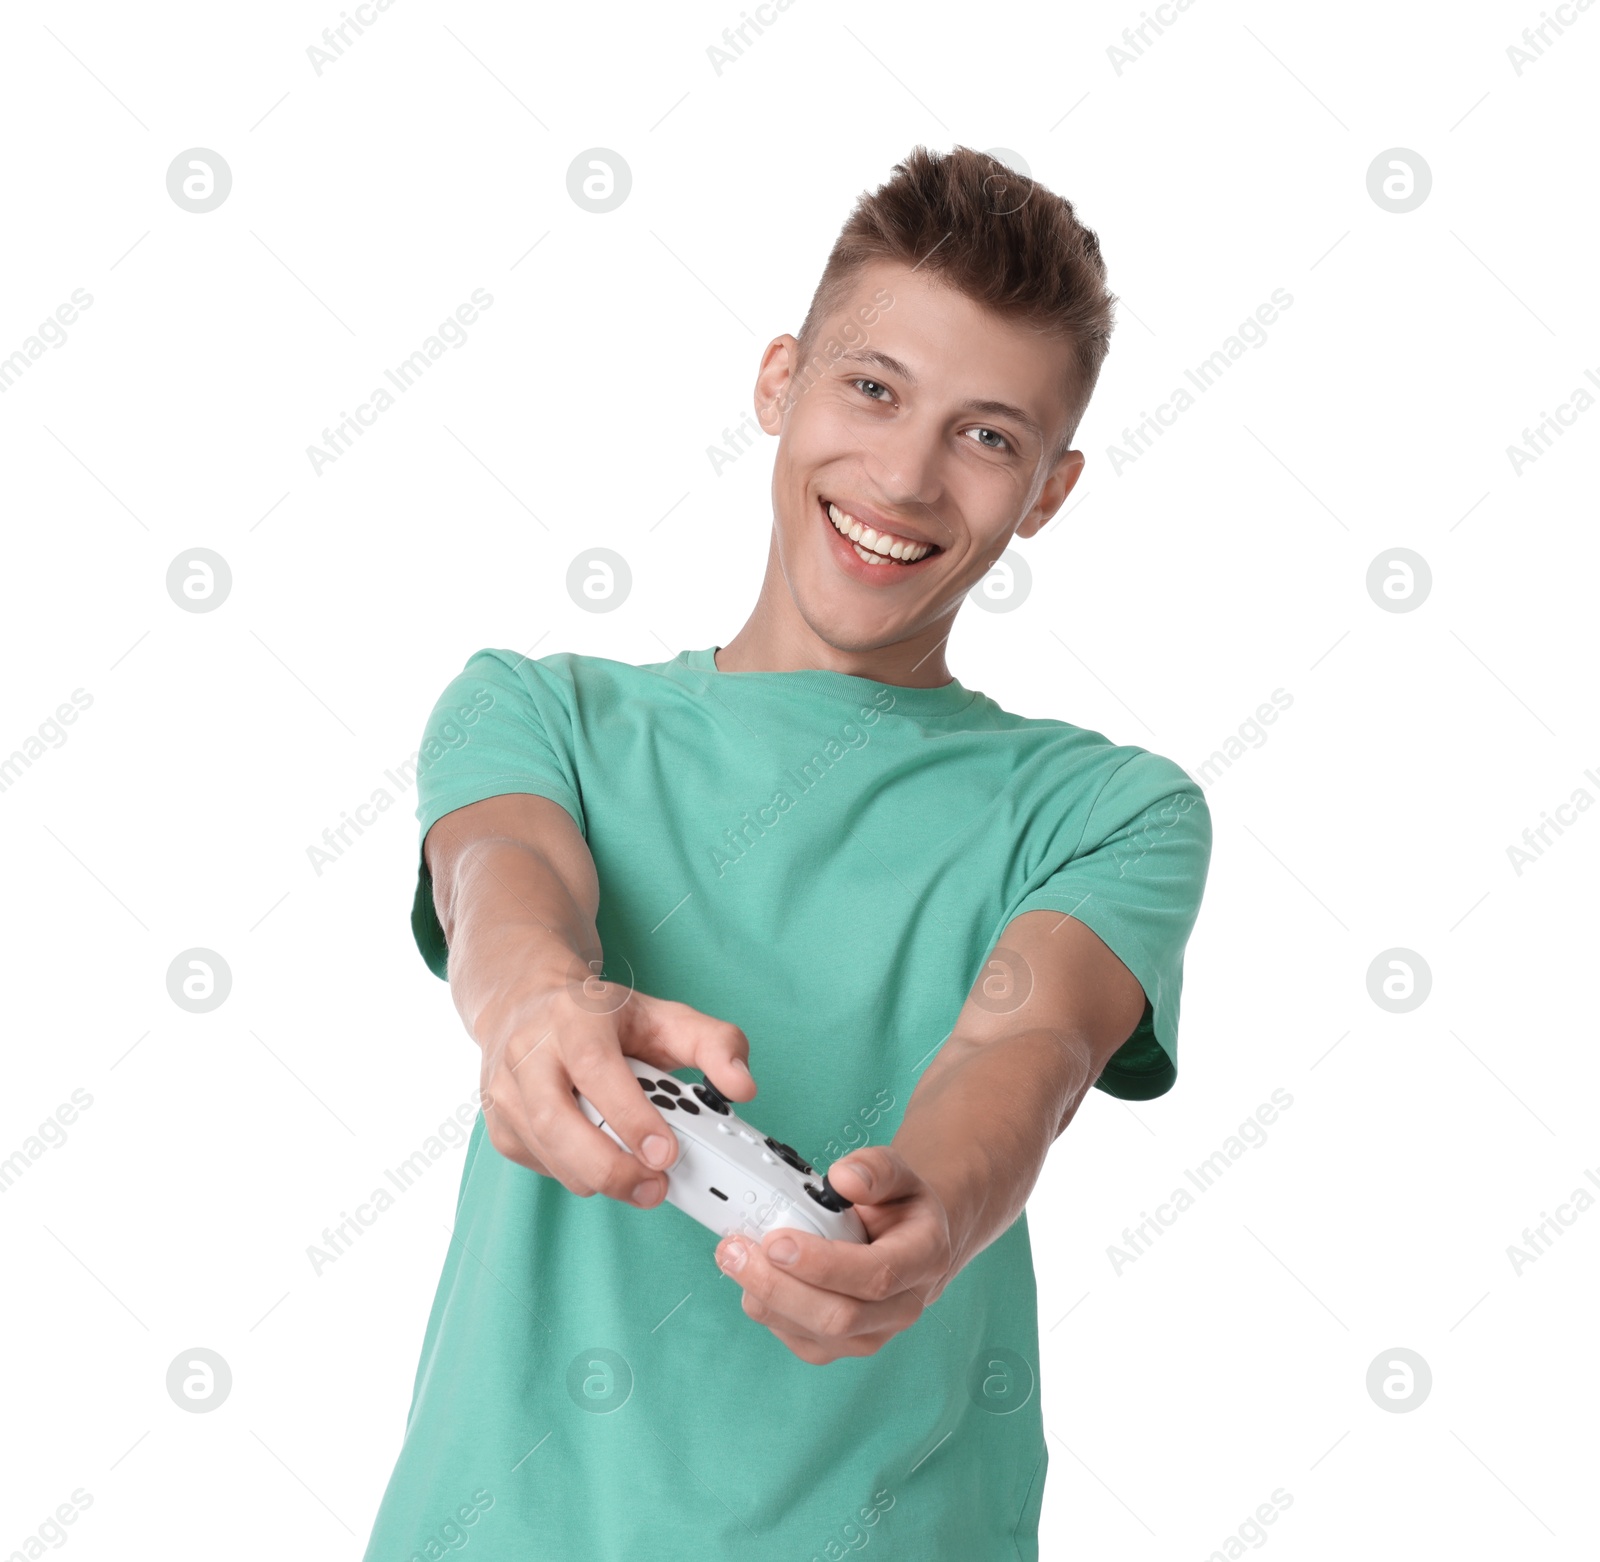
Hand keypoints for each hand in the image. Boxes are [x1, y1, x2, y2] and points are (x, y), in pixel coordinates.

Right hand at [476, 968, 755, 1210]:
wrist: (527, 1001)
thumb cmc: (602, 1016)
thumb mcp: (664, 1016)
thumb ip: (715, 1044)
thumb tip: (743, 1087)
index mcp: (574, 1018)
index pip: (596, 1070)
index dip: (630, 1117)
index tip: (666, 1154)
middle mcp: (529, 1051)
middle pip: (559, 1122)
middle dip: (611, 1167)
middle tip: (656, 1187)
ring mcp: (505, 1090)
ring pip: (547, 1151)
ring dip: (597, 1179)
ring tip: (640, 1182)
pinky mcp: (498, 1123)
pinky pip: (538, 1164)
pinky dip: (574, 1174)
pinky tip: (598, 1157)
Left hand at [713, 1146, 956, 1364]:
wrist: (912, 1242)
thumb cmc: (900, 1207)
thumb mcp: (899, 1173)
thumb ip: (875, 1169)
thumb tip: (842, 1179)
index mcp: (924, 1259)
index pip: (876, 1275)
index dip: (822, 1264)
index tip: (777, 1242)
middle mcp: (903, 1307)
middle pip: (838, 1317)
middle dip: (778, 1286)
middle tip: (736, 1251)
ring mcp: (872, 1334)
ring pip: (813, 1335)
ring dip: (764, 1298)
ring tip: (734, 1257)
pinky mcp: (842, 1345)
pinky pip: (799, 1341)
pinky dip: (768, 1310)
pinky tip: (754, 1277)